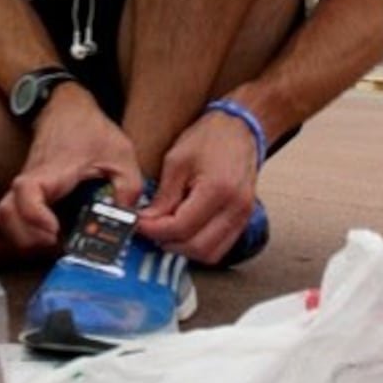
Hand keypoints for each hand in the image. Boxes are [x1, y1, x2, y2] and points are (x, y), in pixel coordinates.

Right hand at [0, 84, 142, 252]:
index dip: (34, 217)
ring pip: (4, 216)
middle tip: (55, 244)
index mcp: (52, 170)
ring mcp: (26, 186)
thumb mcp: (120, 154)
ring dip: (21, 237)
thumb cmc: (90, 129)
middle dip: (26, 239)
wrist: (67, 107)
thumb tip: (128, 219)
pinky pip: (12, 214)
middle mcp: (31, 179)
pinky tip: (48, 234)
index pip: (26, 193)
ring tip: (51, 242)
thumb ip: (128, 187)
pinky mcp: (27, 191)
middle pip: (6, 214)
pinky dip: (23, 230)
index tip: (54, 230)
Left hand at [138, 109, 258, 263]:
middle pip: (197, 246)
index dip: (155, 230)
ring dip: (184, 249)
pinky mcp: (243, 219)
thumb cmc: (210, 138)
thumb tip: (148, 220)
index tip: (139, 224)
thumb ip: (164, 195)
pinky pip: (220, 246)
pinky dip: (199, 245)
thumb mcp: (177, 160)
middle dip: (168, 242)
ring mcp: (243, 216)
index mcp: (218, 190)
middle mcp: (235, 208)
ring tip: (165, 232)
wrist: (238, 129)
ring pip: (210, 253)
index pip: (181, 226)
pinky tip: (184, 231)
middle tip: (149, 230)